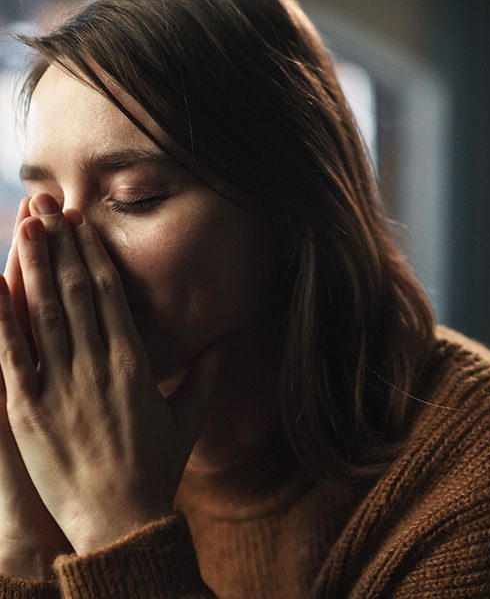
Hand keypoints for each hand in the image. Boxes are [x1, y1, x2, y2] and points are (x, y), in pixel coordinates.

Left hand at [0, 193, 235, 554]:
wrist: (122, 521)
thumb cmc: (157, 468)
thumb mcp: (188, 416)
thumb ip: (208, 372)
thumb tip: (232, 337)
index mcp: (134, 364)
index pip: (109, 295)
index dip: (92, 255)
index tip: (81, 223)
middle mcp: (97, 366)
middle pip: (74, 293)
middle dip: (60, 245)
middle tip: (47, 204)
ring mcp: (61, 387)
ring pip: (43, 314)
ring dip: (32, 267)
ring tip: (25, 225)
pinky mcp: (29, 411)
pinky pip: (11, 356)